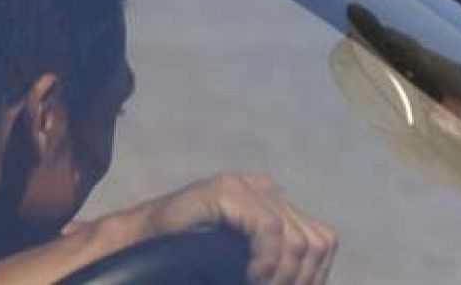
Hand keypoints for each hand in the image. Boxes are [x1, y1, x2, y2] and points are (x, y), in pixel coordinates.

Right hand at [137, 172, 336, 284]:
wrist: (138, 245)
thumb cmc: (187, 262)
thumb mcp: (243, 265)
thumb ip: (275, 265)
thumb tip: (312, 282)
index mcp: (277, 207)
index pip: (322, 240)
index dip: (315, 277)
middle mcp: (267, 191)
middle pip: (316, 241)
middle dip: (301, 281)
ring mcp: (247, 185)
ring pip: (296, 238)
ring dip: (282, 277)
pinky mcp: (227, 188)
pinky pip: (269, 229)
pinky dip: (266, 262)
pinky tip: (249, 277)